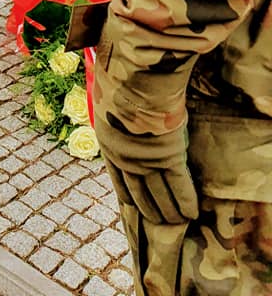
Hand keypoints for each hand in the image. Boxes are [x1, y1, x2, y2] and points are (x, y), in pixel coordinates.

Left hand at [94, 60, 197, 224]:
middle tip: (162, 222)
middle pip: (139, 192)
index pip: (118, 179)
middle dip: (151, 208)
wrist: (131, 79)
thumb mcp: (108, 100)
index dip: (128, 196)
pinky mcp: (168, 157)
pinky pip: (179, 185)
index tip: (134, 207)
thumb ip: (114, 112)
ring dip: (170, 210)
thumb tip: (116, 105)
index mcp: (108, 145)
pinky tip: (192, 212)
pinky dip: (186, 200)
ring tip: (179, 222)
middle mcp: (124, 159)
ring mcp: (146, 160)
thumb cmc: (118, 80)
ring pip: (160, 193)